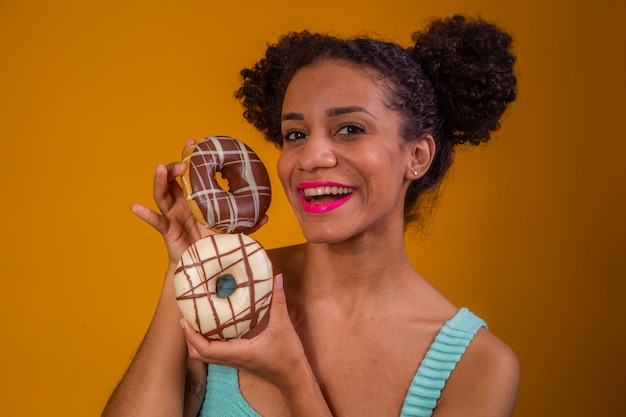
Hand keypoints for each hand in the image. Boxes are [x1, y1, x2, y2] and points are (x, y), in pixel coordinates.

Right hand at [131, 138, 267, 266]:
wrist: (203, 267)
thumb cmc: (214, 244)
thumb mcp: (232, 231)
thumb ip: (247, 223)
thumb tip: (266, 216)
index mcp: (196, 199)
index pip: (191, 174)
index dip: (190, 157)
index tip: (193, 141)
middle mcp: (181, 204)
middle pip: (173, 179)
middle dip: (176, 166)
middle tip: (184, 161)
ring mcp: (172, 216)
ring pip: (162, 194)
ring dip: (160, 180)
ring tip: (160, 168)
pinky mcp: (167, 230)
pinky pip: (155, 221)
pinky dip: (145, 214)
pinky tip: (135, 207)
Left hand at [181, 274, 310, 392]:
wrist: (294, 378)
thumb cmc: (288, 357)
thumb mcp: (283, 326)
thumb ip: (279, 300)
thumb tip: (278, 278)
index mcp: (238, 352)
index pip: (204, 348)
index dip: (191, 335)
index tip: (184, 320)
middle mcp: (232, 358)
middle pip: (198, 354)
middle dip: (189, 338)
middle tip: (187, 317)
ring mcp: (234, 361)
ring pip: (206, 355)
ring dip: (197, 340)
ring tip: (196, 320)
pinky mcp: (238, 359)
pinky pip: (216, 353)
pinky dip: (209, 341)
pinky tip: (215, 326)